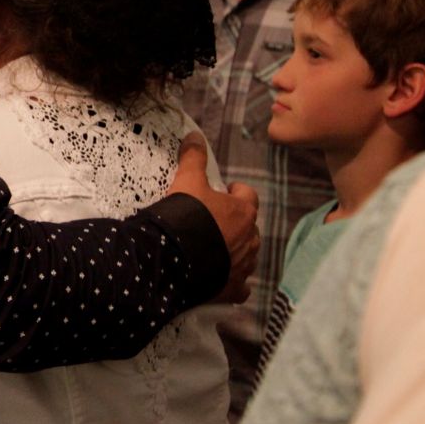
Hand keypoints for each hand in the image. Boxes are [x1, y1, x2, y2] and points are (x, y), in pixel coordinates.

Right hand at [168, 135, 258, 303]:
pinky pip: (241, 286)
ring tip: (215, 248)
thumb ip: (193, 158)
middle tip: (215, 221)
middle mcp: (250, 239)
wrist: (174, 258)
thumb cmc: (186, 216)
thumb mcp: (186, 181)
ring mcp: (243, 265)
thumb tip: (195, 135)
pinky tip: (222, 278)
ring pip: (248, 255)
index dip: (236, 192)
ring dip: (236, 250)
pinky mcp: (233, 287)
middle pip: (250, 227)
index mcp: (243, 211)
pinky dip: (234, 280)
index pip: (248, 196)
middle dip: (237, 224)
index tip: (224, 192)